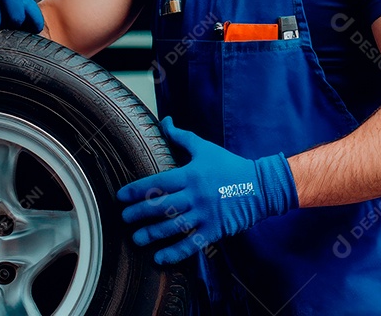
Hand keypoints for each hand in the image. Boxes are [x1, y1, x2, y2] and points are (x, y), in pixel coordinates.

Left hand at [116, 117, 297, 264]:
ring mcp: (205, 214)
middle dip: (139, 213)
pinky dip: (175, 252)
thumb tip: (165, 121)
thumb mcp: (205, 148)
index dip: (137, 190)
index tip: (121, 196)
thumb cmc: (229, 165)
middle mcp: (195, 195)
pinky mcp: (214, 230)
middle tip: (124, 218)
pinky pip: (191, 243)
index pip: (157, 183)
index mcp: (191, 174)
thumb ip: (182, 137)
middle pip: (161, 206)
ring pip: (173, 227)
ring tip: (136, 239)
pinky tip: (159, 258)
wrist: (260, 186)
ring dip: (152, 234)